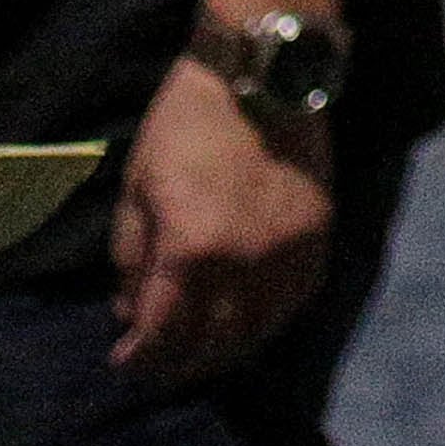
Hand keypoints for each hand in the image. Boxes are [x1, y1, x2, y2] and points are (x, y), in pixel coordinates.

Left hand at [109, 57, 334, 385]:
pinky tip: (244, 323)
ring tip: (198, 352)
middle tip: (158, 367)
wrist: (262, 79)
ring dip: (223, 351)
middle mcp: (246, 264)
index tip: (125, 364)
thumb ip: (132, 258)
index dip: (141, 358)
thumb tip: (130, 312)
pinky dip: (264, 323)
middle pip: (212, 344)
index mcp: (192, 248)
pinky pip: (293, 306)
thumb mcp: (138, 187)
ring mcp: (290, 256)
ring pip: (258, 334)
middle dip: (178, 363)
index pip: (164, 331)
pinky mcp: (319, 242)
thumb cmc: (186, 126)